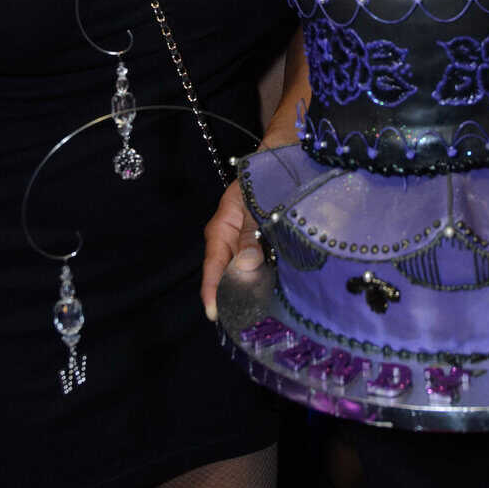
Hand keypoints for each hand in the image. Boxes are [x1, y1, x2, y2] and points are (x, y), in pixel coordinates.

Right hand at [201, 177, 263, 321]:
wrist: (276, 167)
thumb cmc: (260, 182)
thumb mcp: (253, 206)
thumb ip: (249, 234)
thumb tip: (247, 266)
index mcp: (221, 231)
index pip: (212, 266)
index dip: (212, 291)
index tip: (214, 313)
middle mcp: (229, 242)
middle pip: (226, 275)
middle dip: (232, 297)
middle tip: (241, 320)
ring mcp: (244, 246)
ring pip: (242, 274)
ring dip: (249, 291)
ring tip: (256, 313)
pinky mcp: (259, 248)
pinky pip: (256, 268)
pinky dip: (261, 280)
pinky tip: (272, 294)